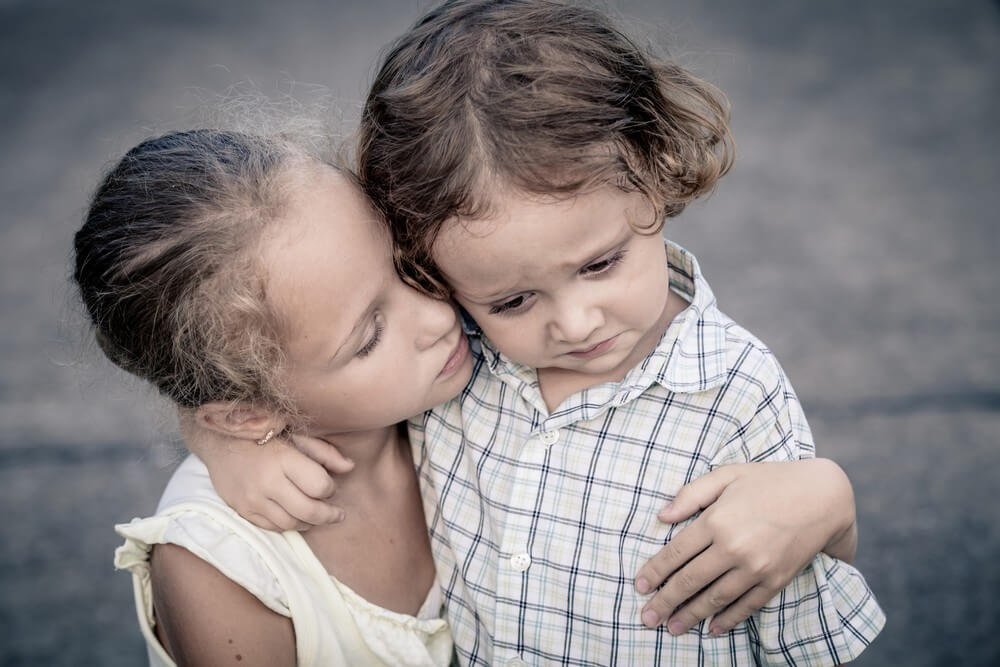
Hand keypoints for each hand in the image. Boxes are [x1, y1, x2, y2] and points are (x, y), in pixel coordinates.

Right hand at [180, 413, 353, 530]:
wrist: (219, 442)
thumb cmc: (264, 436)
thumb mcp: (296, 436)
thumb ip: (325, 453)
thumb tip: (350, 468)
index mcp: (283, 459)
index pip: (319, 485)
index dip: (329, 489)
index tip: (330, 486)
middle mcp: (267, 482)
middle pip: (308, 510)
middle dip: (328, 515)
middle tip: (338, 514)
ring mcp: (253, 499)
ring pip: (291, 524)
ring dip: (310, 523)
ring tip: (318, 515)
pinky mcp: (243, 510)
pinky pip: (272, 527)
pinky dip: (289, 525)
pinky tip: (297, 517)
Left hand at [634, 458, 856, 634]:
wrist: (821, 496)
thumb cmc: (769, 480)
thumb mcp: (727, 475)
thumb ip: (691, 494)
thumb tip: (661, 516)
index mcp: (716, 521)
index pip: (676, 554)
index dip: (655, 572)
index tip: (639, 586)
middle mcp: (733, 548)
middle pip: (690, 581)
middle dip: (665, 601)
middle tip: (647, 617)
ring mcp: (756, 567)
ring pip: (715, 598)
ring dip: (691, 615)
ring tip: (672, 628)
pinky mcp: (776, 580)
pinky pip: (746, 606)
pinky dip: (728, 619)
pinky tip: (712, 628)